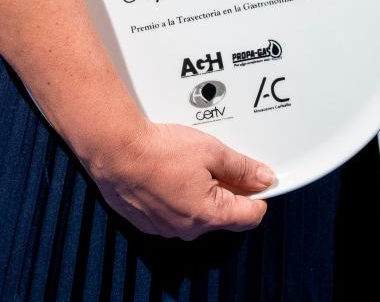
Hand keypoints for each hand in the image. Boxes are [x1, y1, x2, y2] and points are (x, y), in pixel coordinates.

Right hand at [84, 121, 273, 239]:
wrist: (115, 151)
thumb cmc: (157, 151)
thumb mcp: (211, 151)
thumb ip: (241, 168)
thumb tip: (263, 178)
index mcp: (209, 215)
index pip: (250, 216)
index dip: (258, 194)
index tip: (257, 178)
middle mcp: (188, 229)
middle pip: (223, 214)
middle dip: (226, 190)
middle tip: (215, 162)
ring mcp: (166, 227)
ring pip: (197, 213)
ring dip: (200, 192)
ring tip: (187, 164)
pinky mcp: (148, 222)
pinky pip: (174, 212)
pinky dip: (177, 196)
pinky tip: (170, 174)